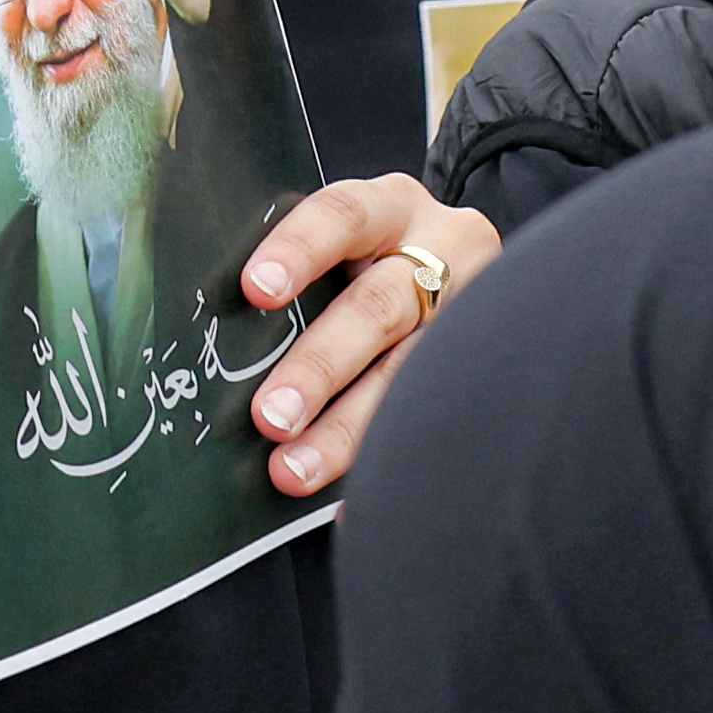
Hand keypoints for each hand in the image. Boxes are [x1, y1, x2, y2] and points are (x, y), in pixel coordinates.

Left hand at [237, 179, 495, 495]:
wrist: (466, 269)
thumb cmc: (376, 260)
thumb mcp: (352, 243)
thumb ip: (306, 274)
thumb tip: (219, 341)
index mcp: (391, 207)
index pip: (345, 214)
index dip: (300, 248)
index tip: (256, 290)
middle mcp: (443, 249)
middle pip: (378, 307)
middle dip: (320, 367)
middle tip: (269, 418)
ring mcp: (476, 309)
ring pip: (411, 372)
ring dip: (349, 428)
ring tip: (296, 471)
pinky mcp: (493, 362)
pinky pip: (442, 418)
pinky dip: (392, 462)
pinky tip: (350, 504)